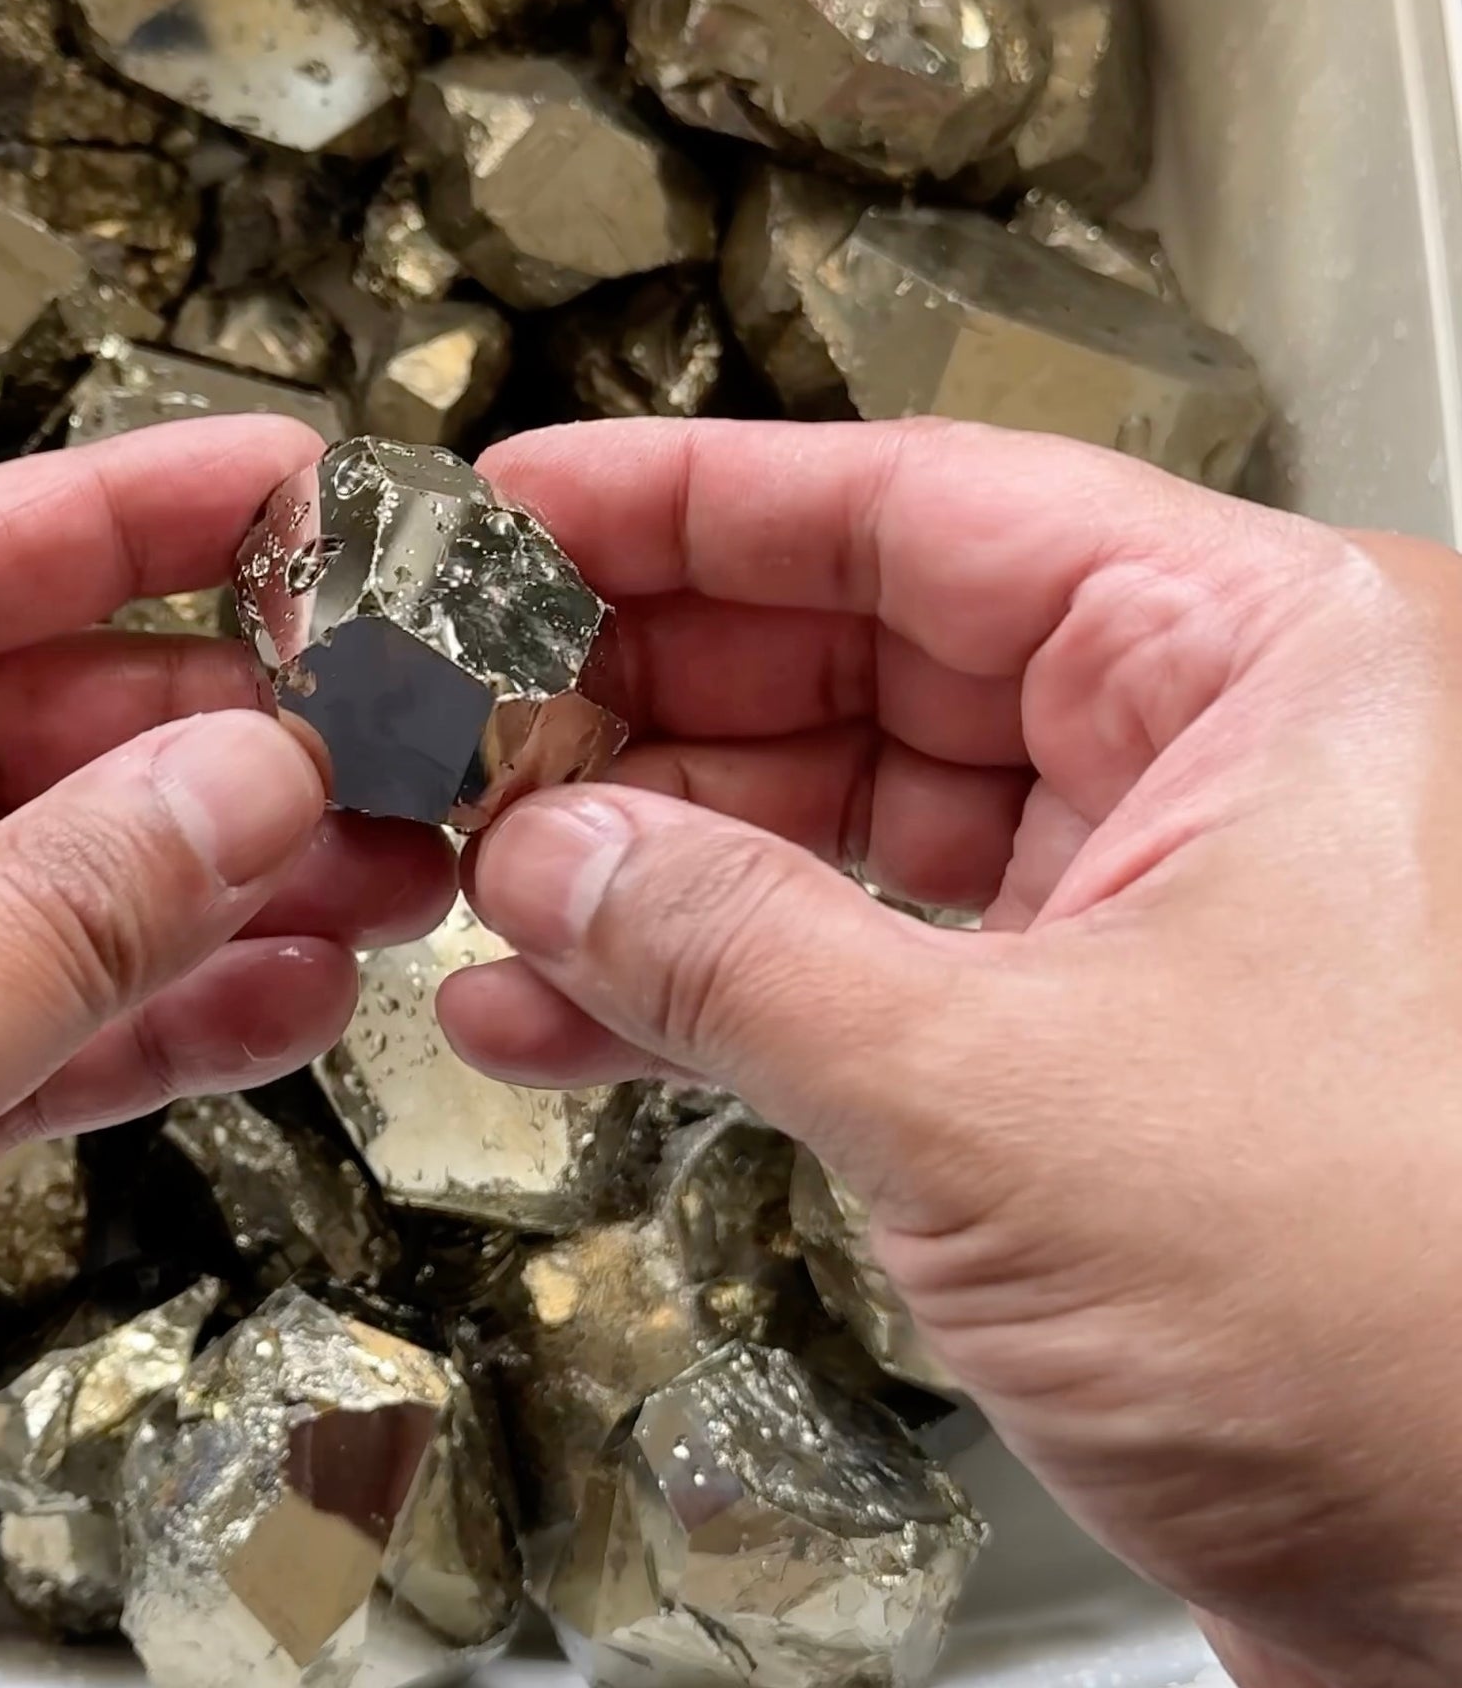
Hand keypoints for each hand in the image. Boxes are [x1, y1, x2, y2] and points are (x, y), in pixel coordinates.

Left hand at [0, 419, 450, 1687]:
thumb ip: (45, 923)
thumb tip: (239, 782)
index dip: (106, 521)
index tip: (271, 487)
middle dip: (195, 736)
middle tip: (372, 720)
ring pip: (20, 896)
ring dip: (209, 883)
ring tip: (382, 860)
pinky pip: (11, 1043)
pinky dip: (150, 1024)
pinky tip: (283, 996)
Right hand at [445, 418, 1461, 1687]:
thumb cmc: (1420, 1336)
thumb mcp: (1000, 1094)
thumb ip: (732, 946)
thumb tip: (549, 854)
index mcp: (1266, 660)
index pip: (923, 508)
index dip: (692, 502)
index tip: (526, 507)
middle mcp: (1222, 756)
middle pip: (866, 653)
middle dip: (646, 703)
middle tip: (470, 715)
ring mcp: (1160, 907)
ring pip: (851, 821)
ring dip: (656, 865)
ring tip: (486, 879)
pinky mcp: (1105, 1054)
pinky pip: (872, 968)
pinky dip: (720, 992)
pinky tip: (565, 1016)